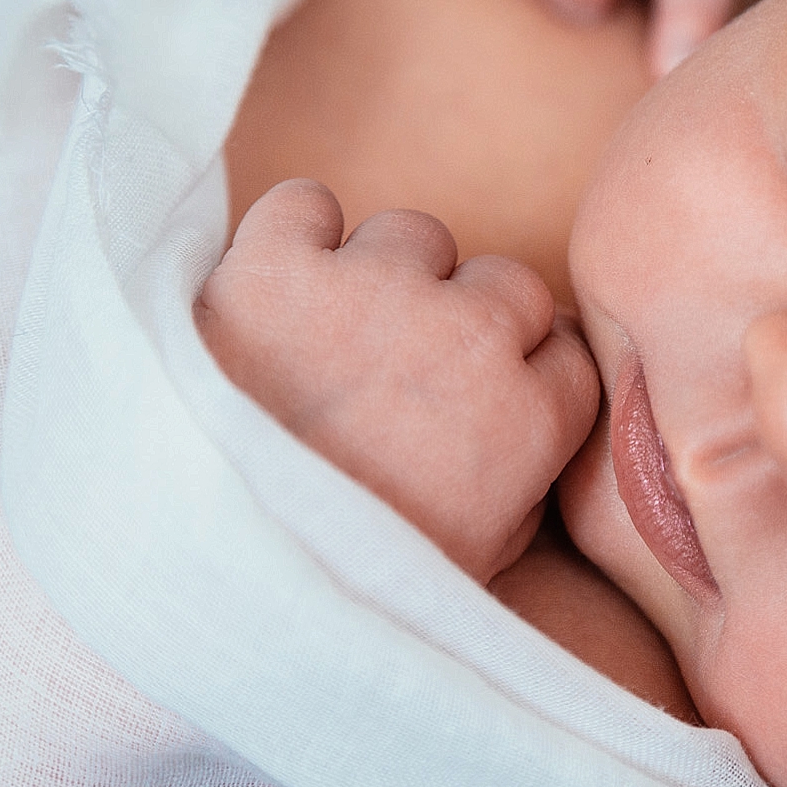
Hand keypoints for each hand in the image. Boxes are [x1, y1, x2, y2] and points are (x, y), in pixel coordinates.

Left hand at [196, 180, 600, 583]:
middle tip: (411, 371)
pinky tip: (281, 286)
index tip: (487, 396)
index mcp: (525, 419)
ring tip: (336, 335)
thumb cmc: (346, 583)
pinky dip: (295, 235)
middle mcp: (465, 337)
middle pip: (510, 284)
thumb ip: (520, 498)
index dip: (527, 374)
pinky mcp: (275, 264)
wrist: (215, 570)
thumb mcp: (471, 569)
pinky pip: (308, 204)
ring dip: (387, 275)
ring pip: (416, 235)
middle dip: (469, 322)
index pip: (570, 352)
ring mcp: (371, 289)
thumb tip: (530, 457)